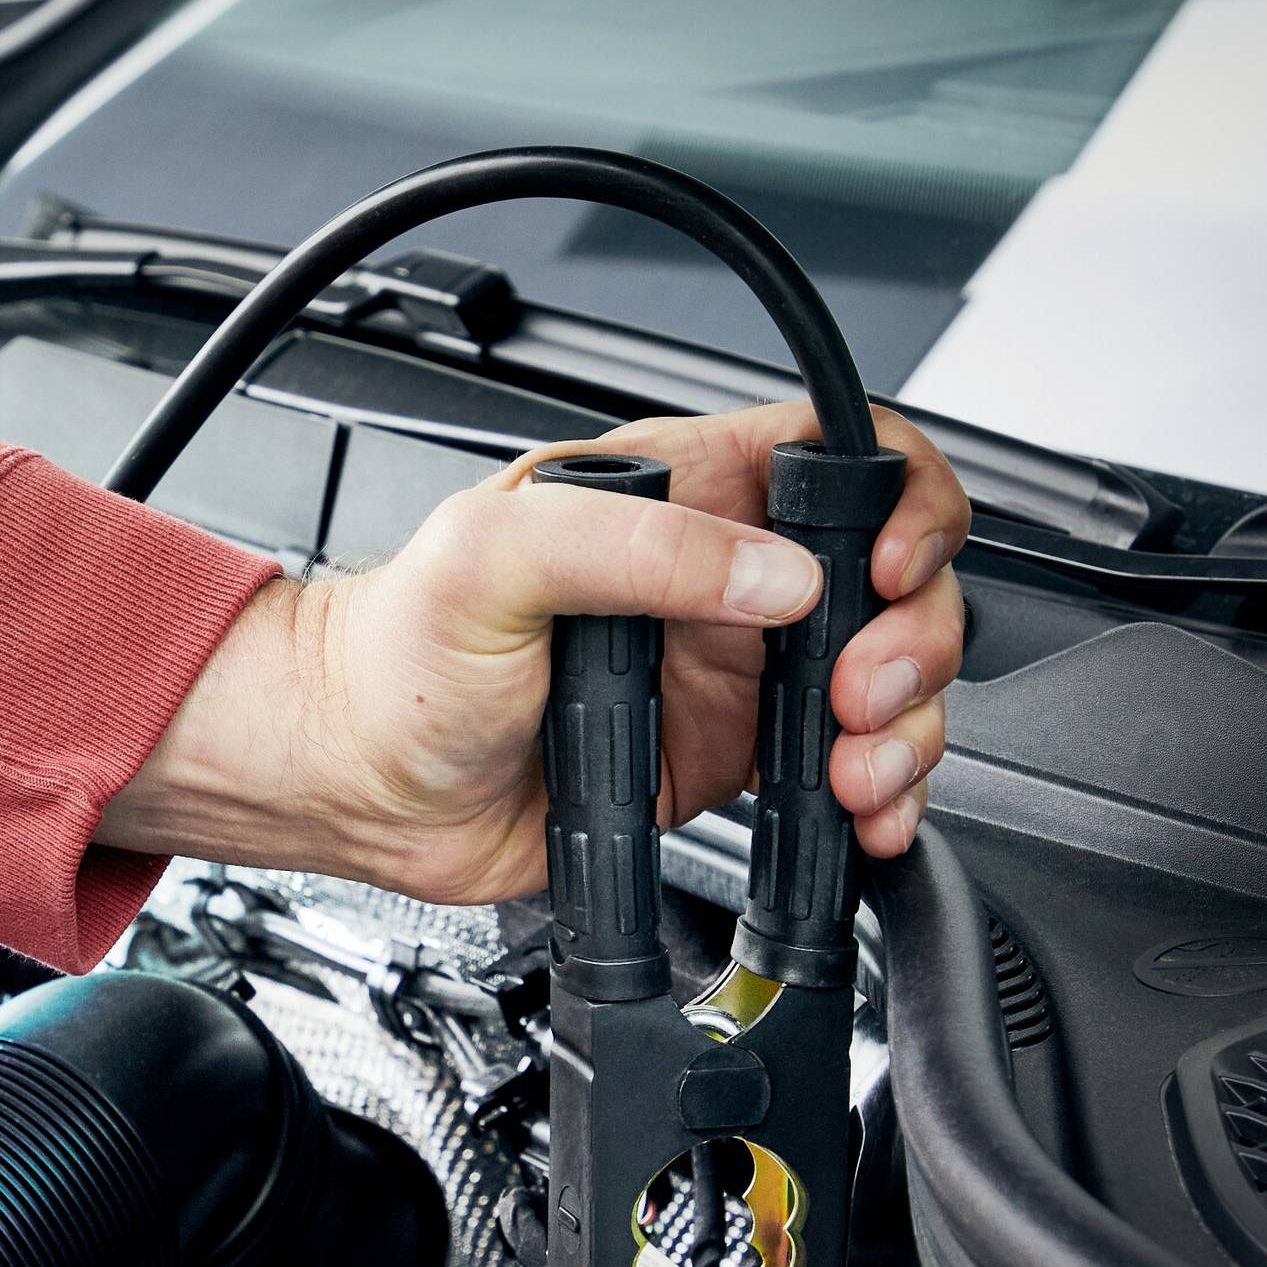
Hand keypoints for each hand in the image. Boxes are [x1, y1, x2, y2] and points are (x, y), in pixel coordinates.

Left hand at [95, 402, 968, 905]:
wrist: (355, 784)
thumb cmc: (394, 654)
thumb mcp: (500, 559)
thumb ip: (642, 547)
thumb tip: (779, 574)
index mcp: (677, 495)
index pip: (839, 453)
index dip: (899, 497)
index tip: (885, 567)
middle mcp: (719, 579)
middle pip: (891, 578)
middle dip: (911, 636)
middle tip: (855, 694)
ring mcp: (731, 673)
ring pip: (886, 679)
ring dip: (904, 727)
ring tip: (852, 766)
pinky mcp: (728, 762)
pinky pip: (842, 769)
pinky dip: (881, 797)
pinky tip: (864, 813)